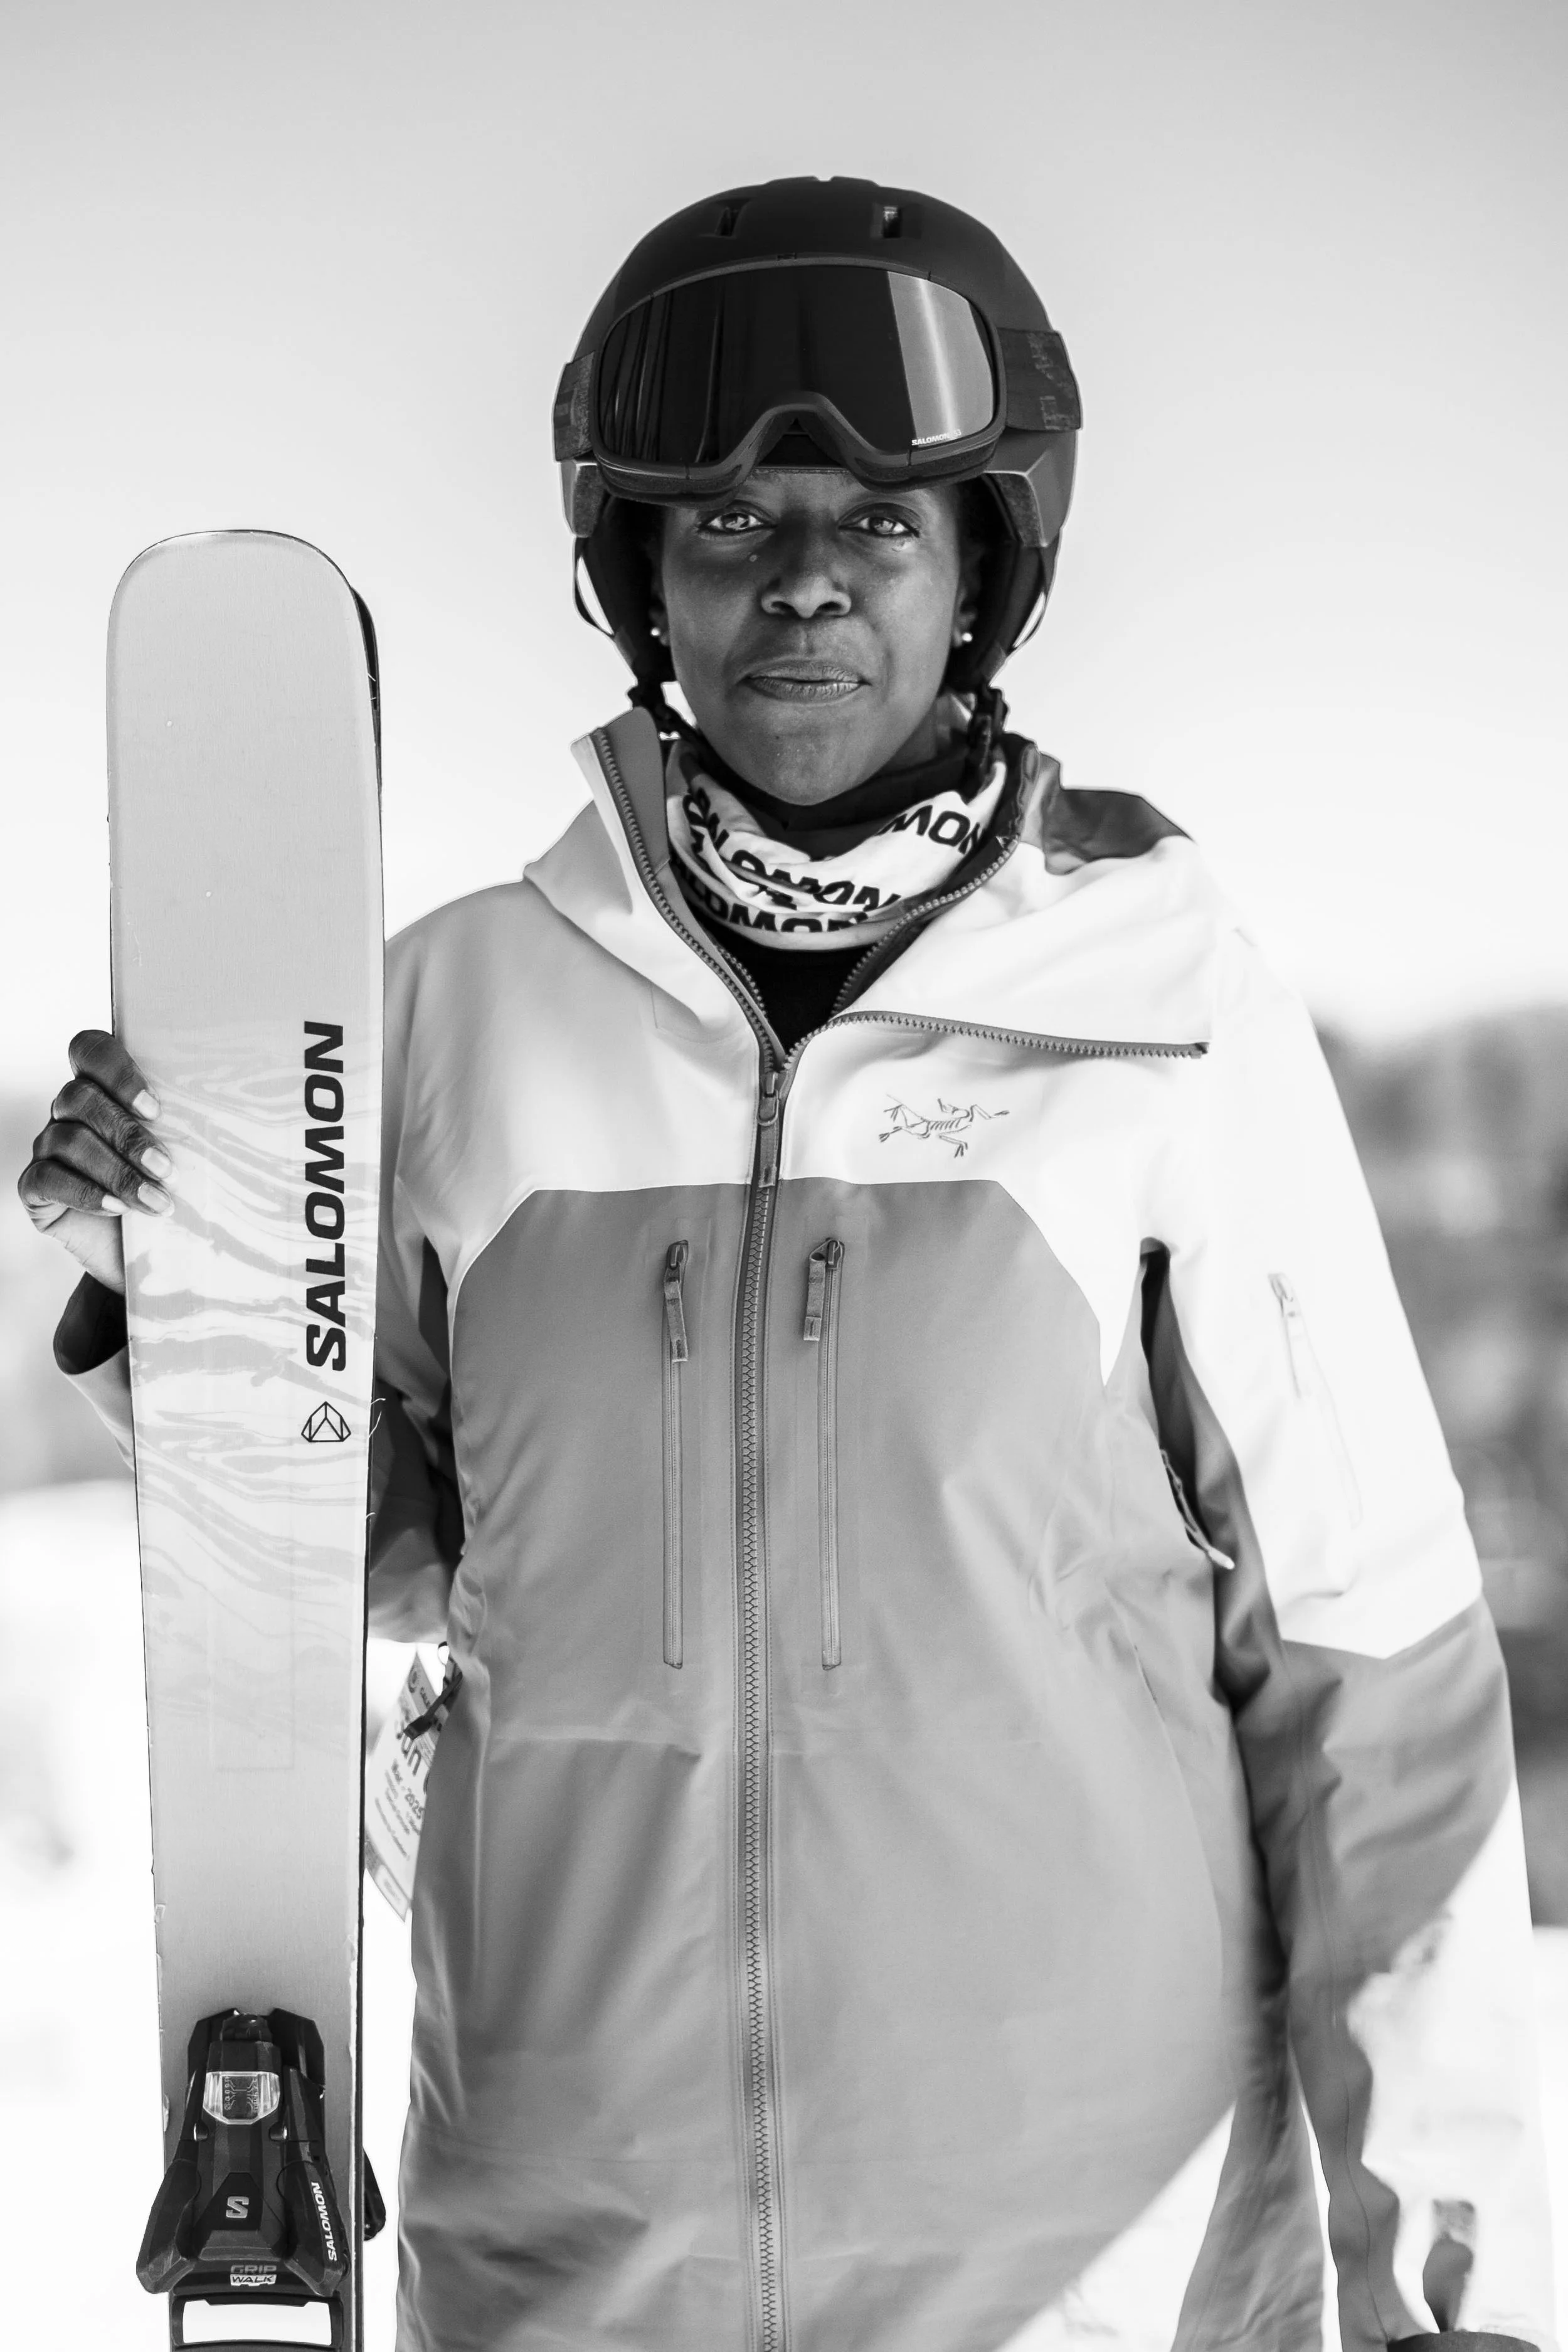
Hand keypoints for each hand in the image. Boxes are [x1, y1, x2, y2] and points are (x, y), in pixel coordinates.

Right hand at [16, 1029, 173, 1294]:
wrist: (147, 1256)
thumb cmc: (174, 1193)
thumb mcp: (190, 1157)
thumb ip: (195, 1127)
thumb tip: (251, 1116)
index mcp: (104, 1089)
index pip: (91, 1049)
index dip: (116, 1070)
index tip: (155, 1108)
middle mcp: (70, 1112)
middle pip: (79, 1097)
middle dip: (126, 1134)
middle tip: (166, 1167)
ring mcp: (49, 1147)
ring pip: (67, 1139)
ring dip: (117, 1171)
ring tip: (157, 1201)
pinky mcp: (36, 1188)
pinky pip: (46, 1178)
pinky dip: (85, 1192)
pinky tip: (116, 1208)